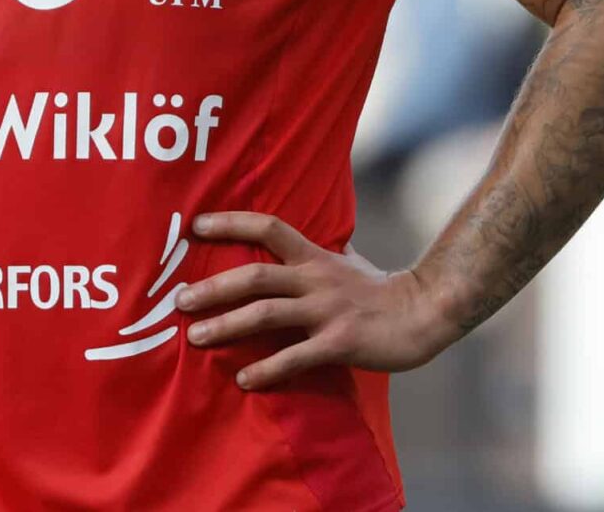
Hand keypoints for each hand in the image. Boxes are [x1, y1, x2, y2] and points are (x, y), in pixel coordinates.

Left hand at [176, 212, 457, 388]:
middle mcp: (315, 278)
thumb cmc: (381, 290)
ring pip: (266, 314)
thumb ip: (316, 253)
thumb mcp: (346, 261)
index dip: (230, 222)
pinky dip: (266, 370)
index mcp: (314, 257)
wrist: (424, 312)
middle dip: (213, 287)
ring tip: (195, 337)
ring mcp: (326, 310)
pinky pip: (295, 357)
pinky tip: (243, 380)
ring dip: (226, 325)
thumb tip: (292, 242)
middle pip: (255, 276)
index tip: (194, 225)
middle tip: (179, 299)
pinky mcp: (339, 342)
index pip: (267, 226)